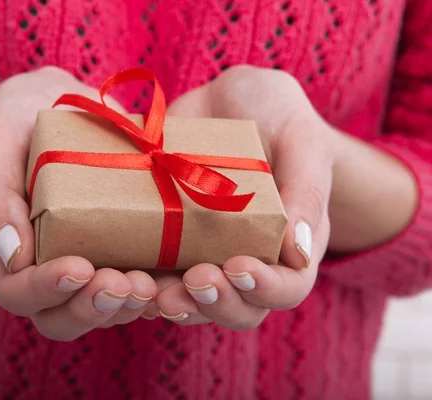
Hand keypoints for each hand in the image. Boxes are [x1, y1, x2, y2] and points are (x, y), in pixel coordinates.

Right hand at [0, 67, 156, 340]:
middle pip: (60, 317)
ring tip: (149, 283)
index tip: (78, 267)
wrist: (53, 109)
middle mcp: (41, 269)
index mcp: (3, 252)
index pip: (17, 293)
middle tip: (124, 283)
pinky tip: (172, 278)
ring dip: (127, 305)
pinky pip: (132, 286)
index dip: (46, 291)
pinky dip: (154, 290)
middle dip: (93, 308)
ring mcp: (82, 264)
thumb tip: (13, 256)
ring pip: (101, 310)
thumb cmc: (16, 126)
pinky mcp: (116, 252)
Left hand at [143, 65, 332, 327]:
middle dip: (218, 303)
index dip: (267, 289)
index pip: (288, 286)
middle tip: (196, 278)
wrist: (222, 98)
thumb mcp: (299, 136)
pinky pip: (155, 275)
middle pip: (240, 307)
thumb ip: (307, 189)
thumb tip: (299, 251)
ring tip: (156, 292)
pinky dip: (142, 283)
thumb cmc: (274, 112)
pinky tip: (125, 276)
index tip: (239, 266)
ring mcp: (204, 252)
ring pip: (195, 302)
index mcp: (289, 241)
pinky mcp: (167, 241)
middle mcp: (247, 256)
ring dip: (177, 303)